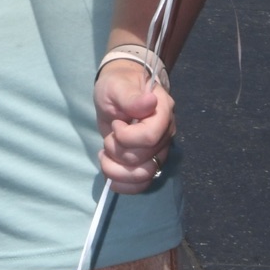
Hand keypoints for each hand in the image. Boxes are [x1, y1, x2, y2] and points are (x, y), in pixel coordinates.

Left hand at [94, 57, 175, 191]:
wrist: (118, 91)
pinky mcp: (150, 162)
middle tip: (109, 135)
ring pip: (143, 175)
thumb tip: (150, 102)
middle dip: (117, 150)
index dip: (126, 136)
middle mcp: (165, 134)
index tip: (115, 124)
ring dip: (117, 170)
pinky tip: (109, 173)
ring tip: (104, 155)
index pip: (149, 136)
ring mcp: (159, 150)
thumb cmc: (118, 85)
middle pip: (143, 159)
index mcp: (162, 112)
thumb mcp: (117, 86)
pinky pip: (142, 185)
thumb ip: (131, 97)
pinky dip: (123, 185)